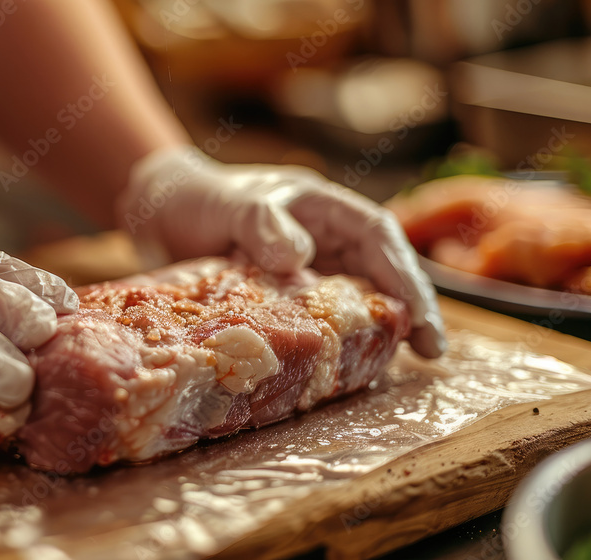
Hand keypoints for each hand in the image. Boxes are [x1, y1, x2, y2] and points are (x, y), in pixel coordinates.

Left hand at [117, 146, 444, 357]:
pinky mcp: (282, 298)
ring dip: (376, 329)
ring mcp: (307, 271)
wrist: (159, 214)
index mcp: (324, 209)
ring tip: (393, 366)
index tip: (419, 314)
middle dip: (409, 308)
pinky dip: (332, 341)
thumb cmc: (201, 198)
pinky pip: (317, 320)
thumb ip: (261, 223)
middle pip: (380, 272)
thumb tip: (300, 258)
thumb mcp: (232, 204)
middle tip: (432, 352)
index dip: (405, 275)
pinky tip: (341, 369)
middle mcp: (325, 240)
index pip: (379, 238)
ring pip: (354, 299)